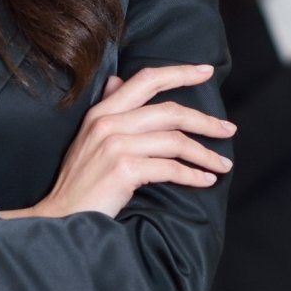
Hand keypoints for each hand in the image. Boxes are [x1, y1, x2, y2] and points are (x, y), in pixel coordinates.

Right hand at [32, 65, 234, 218]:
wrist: (60, 218)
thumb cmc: (81, 182)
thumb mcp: (89, 138)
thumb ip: (108, 109)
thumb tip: (117, 80)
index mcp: (102, 111)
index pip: (146, 80)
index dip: (179, 72)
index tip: (207, 71)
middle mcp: (108, 122)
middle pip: (170, 111)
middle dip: (205, 120)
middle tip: (229, 130)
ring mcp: (115, 145)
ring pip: (175, 141)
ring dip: (205, 154)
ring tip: (223, 164)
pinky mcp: (124, 169)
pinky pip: (171, 168)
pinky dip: (193, 175)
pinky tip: (206, 180)